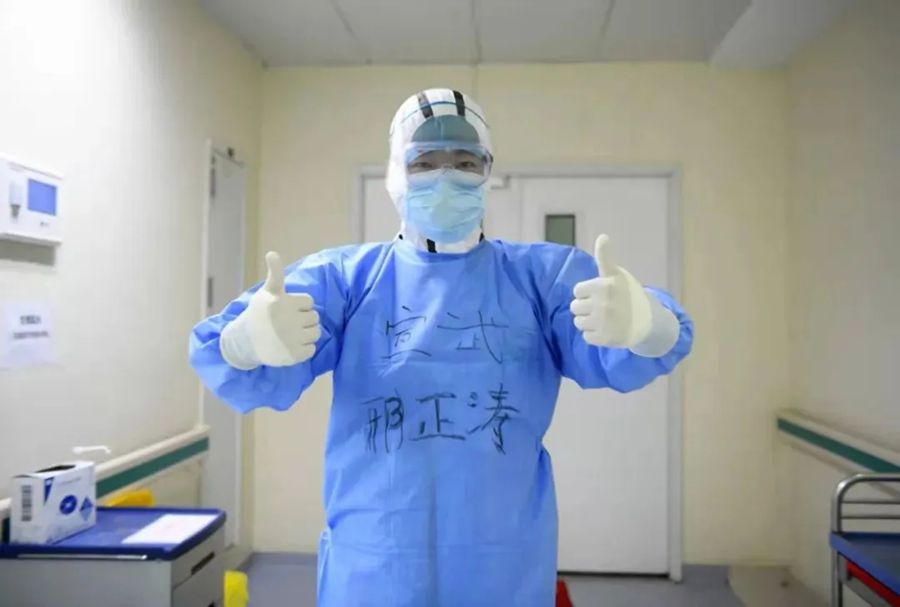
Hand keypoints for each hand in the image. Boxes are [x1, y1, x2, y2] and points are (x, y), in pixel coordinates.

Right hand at [219, 252, 320, 368]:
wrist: (244, 343)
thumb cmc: (259, 314)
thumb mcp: (266, 292)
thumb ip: (275, 274)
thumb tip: (272, 253)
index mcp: (282, 302)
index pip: (309, 302)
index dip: (299, 306)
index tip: (286, 309)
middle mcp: (288, 320)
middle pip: (315, 317)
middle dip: (304, 319)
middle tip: (288, 323)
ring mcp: (292, 339)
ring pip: (316, 333)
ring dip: (307, 334)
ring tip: (290, 334)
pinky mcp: (294, 355)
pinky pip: (312, 349)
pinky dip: (304, 349)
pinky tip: (290, 346)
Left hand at [569, 235, 652, 348]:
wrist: (649, 322)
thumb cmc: (629, 295)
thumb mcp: (618, 275)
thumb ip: (605, 258)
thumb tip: (602, 236)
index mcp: (604, 285)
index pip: (577, 291)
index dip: (587, 293)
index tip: (600, 294)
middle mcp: (603, 303)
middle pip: (575, 307)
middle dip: (586, 307)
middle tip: (603, 308)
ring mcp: (603, 322)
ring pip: (578, 322)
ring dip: (588, 322)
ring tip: (604, 319)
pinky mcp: (604, 338)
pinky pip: (586, 336)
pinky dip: (594, 335)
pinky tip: (607, 330)